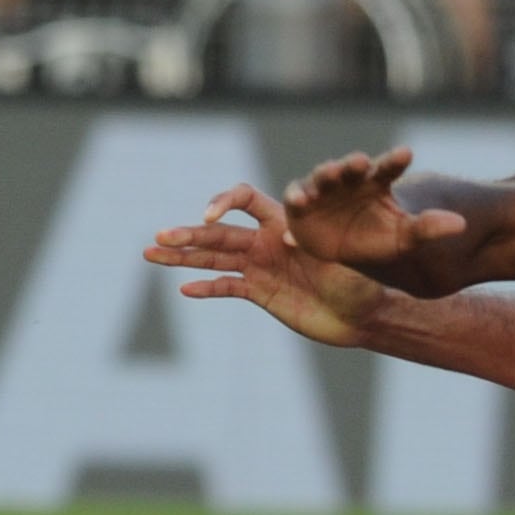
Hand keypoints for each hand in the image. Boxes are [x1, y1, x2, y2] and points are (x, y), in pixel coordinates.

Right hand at [147, 180, 400, 345]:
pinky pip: (227, 287)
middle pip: (219, 234)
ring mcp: (260, 266)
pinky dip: (206, 288)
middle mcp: (266, 241)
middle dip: (188, 235)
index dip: (224, 203)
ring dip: (183, 257)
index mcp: (283, 222)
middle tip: (158, 237)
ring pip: (214, 259)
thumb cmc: (361, 278)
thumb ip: (312, 243)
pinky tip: (184, 288)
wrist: (363, 314)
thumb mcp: (342, 256)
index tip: (209, 217)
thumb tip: (290, 236)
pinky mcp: (260, 292)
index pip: (245, 200)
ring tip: (151, 253)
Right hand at [276, 147, 465, 277]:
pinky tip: (298, 199)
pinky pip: (296, 196)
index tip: (406, 153)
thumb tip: (460, 224)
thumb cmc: (378, 239)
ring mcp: (324, 189)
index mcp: (376, 182)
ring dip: (326, 173)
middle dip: (353, 163)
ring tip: (330, 174)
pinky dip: (296, 196)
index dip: (395, 160)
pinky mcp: (301, 204)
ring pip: (323, 176)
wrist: (345, 253)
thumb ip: (428, 228)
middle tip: (360, 161)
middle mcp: (349, 180)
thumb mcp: (405, 238)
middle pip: (351, 167)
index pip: (388, 167)